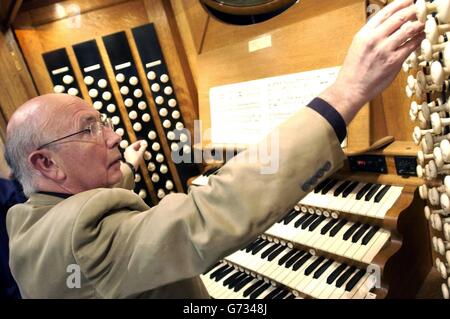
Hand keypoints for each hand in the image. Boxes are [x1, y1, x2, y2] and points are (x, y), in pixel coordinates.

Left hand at [124, 140, 147, 170]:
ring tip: (144, 150)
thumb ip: (143, 148)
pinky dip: (137, 153)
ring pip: (134, 150)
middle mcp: (127, 150)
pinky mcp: (128, 158)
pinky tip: (141, 154)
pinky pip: (133, 153)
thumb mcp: (140, 153)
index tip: (145, 141)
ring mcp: (127, 154)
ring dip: (139, 150)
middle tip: (145, 145)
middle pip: (135, 147)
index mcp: (129, 148)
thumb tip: (145, 143)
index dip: (141, 142)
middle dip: (140, 146)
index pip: (136, 143)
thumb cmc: (135, 159)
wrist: (131, 167)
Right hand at [320, 0, 424, 123]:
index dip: (400, 4)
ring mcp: (385, 50)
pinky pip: (411, 46)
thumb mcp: (358, 46)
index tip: (409, 0)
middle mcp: (374, 39)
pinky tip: (421, 37)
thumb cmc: (353, 70)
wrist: (351, 88)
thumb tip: (389, 26)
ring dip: (419, 24)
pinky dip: (419, 39)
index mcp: (364, 34)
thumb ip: (372, 35)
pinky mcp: (394, 61)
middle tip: (421, 8)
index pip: (385, 13)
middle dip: (413, 10)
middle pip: (400, 18)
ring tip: (424, 21)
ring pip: (409, 30)